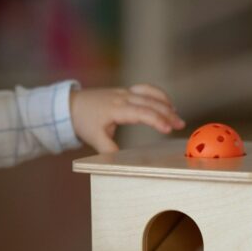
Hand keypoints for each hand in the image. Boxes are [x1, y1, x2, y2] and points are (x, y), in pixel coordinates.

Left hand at [70, 85, 185, 152]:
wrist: (71, 104)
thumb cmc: (83, 121)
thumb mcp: (94, 138)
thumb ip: (108, 149)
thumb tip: (121, 160)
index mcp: (116, 109)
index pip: (141, 112)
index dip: (156, 120)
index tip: (168, 129)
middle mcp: (123, 97)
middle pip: (150, 102)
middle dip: (167, 113)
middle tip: (180, 125)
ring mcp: (125, 92)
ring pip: (150, 93)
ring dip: (165, 103)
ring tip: (176, 115)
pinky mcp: (125, 91)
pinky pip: (146, 89)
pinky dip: (158, 95)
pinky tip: (167, 104)